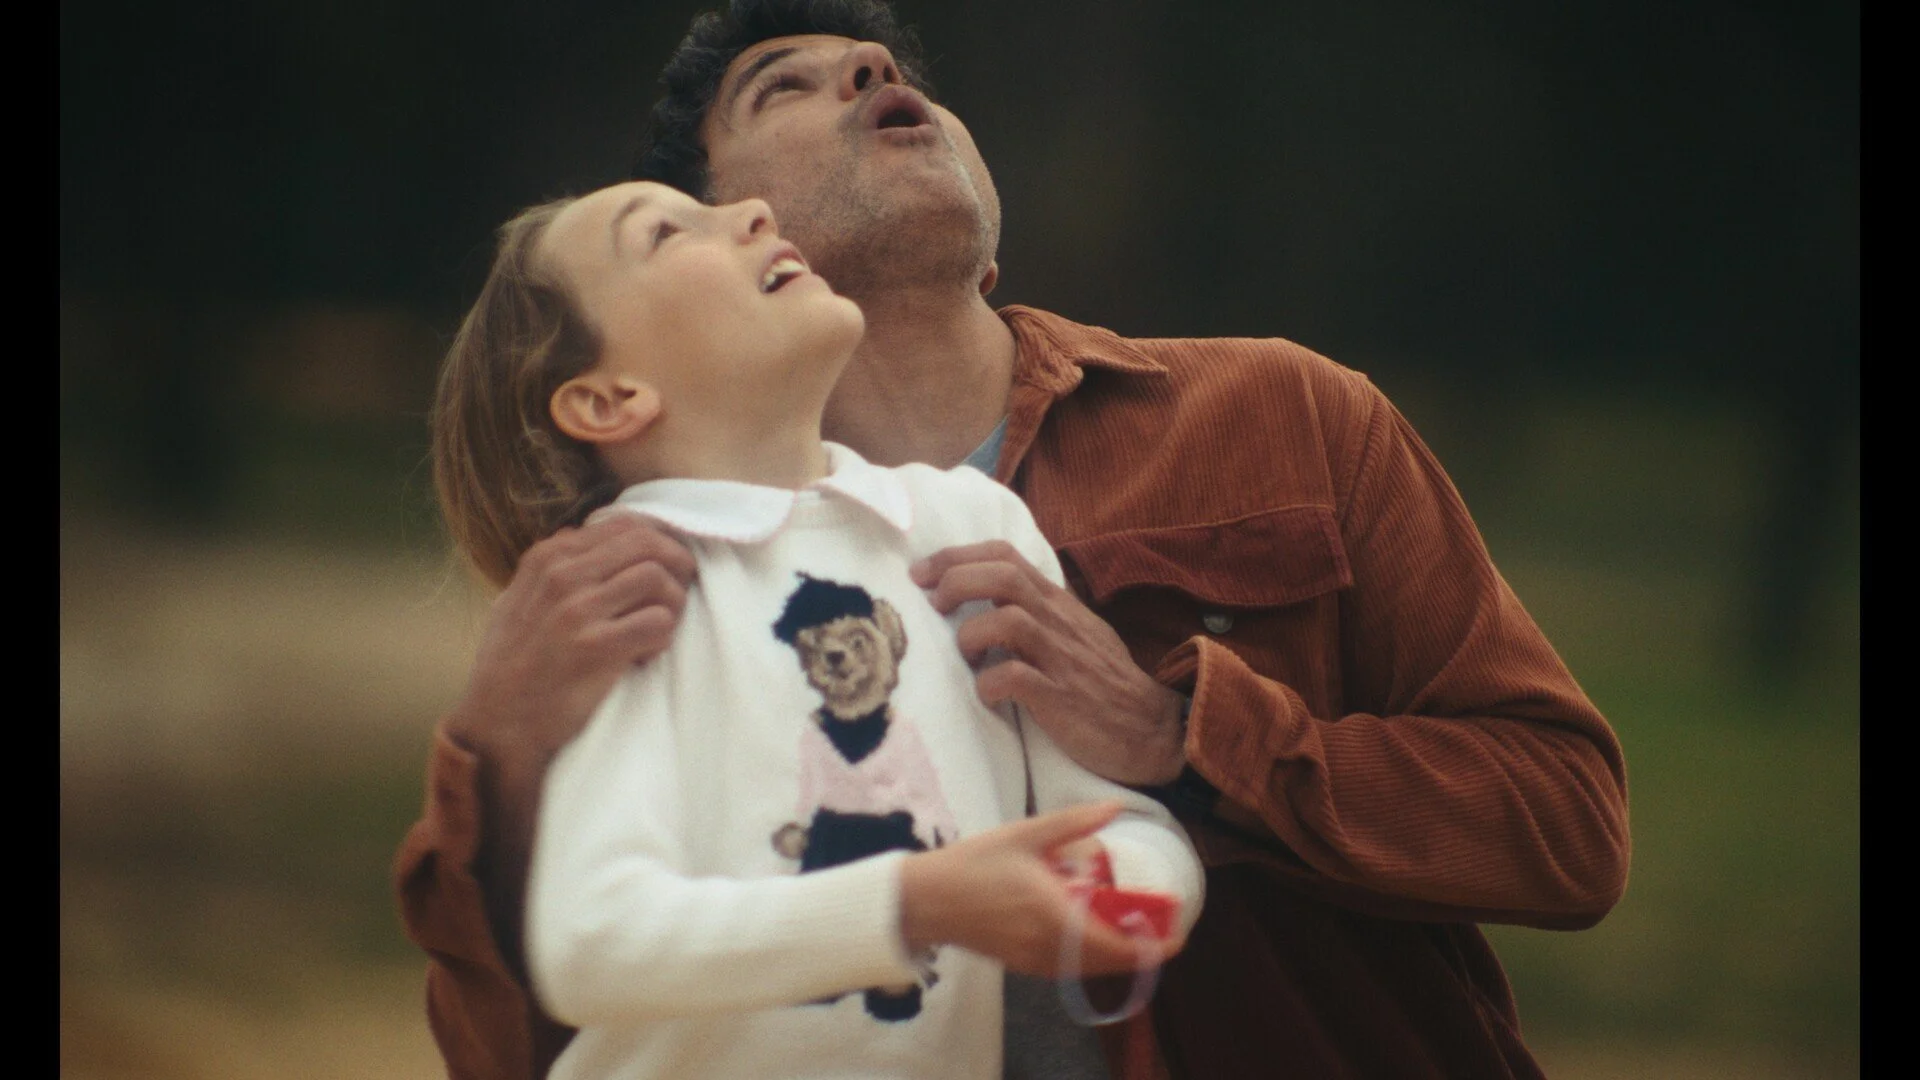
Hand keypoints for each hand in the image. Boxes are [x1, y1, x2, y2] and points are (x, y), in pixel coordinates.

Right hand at [448, 513, 696, 762]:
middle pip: (646, 543)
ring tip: (659, 630)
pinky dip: (663, 638)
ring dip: (672, 605)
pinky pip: (657, 623)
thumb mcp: (517, 601)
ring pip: (657, 579)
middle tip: (678, 594)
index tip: (665, 568)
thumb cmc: (512, 664)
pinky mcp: (596, 648)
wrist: (498, 723)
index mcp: (547, 559)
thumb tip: (579, 533)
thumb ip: (549, 568)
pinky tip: (646, 654)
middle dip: (676, 565)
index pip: (623, 525)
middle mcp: (561, 577)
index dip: (657, 544)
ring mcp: (577, 611)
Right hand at [898, 802, 1182, 976]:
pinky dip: (1090, 954)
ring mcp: (1035, 961)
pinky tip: (1091, 929)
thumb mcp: (1026, 834)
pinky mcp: (1022, 964)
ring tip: (1132, 926)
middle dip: (1142, 951)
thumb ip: (1074, 822)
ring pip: (1090, 968)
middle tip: (1160, 927)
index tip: (1177, 935)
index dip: (1154, 947)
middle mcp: (1050, 949)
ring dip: (1116, 953)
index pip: (1118, 948)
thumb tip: (1116, 807)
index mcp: (1056, 918)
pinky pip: (1069, 967)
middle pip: (1110, 963)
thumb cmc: (973, 864)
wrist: (925, 900)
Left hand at [912, 541, 1186, 785]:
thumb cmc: (1104, 682)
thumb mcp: (1074, 631)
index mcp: (1057, 602)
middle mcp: (1058, 621)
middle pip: (1001, 575)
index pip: (1005, 555)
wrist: (1153, 729)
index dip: (956, 556)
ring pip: (1007, 619)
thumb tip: (986, 600)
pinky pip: (1015, 678)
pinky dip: (989, 684)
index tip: (922, 573)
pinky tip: (987, 696)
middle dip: (954, 581)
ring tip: (965, 656)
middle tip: (932, 605)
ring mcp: (1060, 658)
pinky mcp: (1061, 698)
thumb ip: (1037, 610)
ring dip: (970, 634)